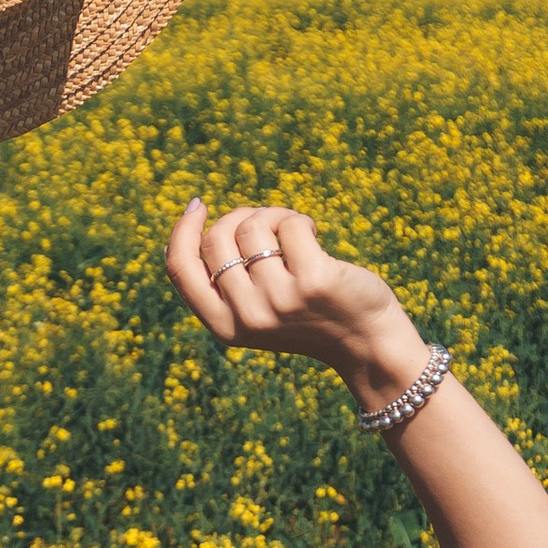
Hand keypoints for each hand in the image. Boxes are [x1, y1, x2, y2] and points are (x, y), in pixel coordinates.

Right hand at [165, 198, 429, 413]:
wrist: (366, 342)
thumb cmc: (308, 317)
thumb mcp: (255, 310)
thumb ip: (223, 282)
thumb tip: (189, 226)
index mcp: (224, 327)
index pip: (181, 269)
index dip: (183, 230)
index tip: (199, 205)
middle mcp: (247, 316)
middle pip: (217, 238)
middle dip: (239, 217)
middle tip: (268, 224)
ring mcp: (280, 299)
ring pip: (252, 227)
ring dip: (274, 216)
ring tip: (294, 231)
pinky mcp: (314, 281)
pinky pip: (290, 225)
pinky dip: (301, 221)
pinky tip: (314, 236)